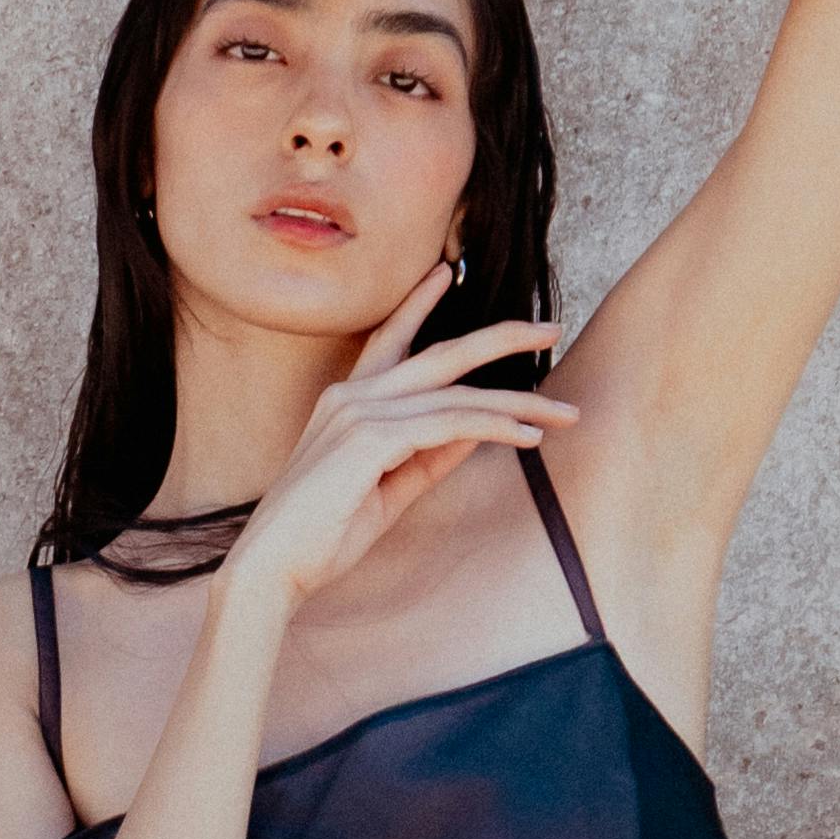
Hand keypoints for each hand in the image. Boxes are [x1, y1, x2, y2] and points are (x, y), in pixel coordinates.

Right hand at [225, 271, 577, 618]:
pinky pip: (450, 426)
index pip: (388, 340)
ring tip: (566, 415)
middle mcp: (352, 397)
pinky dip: (495, 429)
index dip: (418, 305)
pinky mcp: (372, 441)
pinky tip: (530, 437)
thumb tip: (473, 435)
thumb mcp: (387, 489)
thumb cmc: (323, 536)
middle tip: (551, 329)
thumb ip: (428, 458)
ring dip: (519, 405)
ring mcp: (360, 414)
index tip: (446, 271)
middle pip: (440, 354)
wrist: (273, 567)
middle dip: (501, 338)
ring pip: (457, 396)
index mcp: (347, 403)